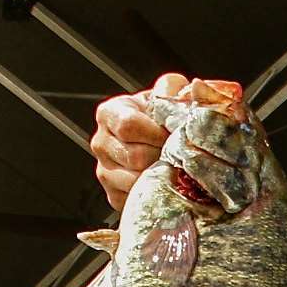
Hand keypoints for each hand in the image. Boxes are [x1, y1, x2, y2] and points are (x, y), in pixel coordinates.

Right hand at [91, 72, 188, 210]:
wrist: (162, 142)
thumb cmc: (164, 117)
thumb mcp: (168, 93)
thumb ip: (172, 87)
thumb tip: (186, 90)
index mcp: (110, 113)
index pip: (128, 126)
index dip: (155, 132)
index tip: (171, 134)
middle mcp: (101, 142)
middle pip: (134, 156)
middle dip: (161, 155)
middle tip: (176, 153)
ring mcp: (105, 171)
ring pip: (136, 180)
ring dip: (160, 174)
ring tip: (172, 166)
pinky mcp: (113, 195)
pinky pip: (136, 199)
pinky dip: (154, 192)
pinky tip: (164, 181)